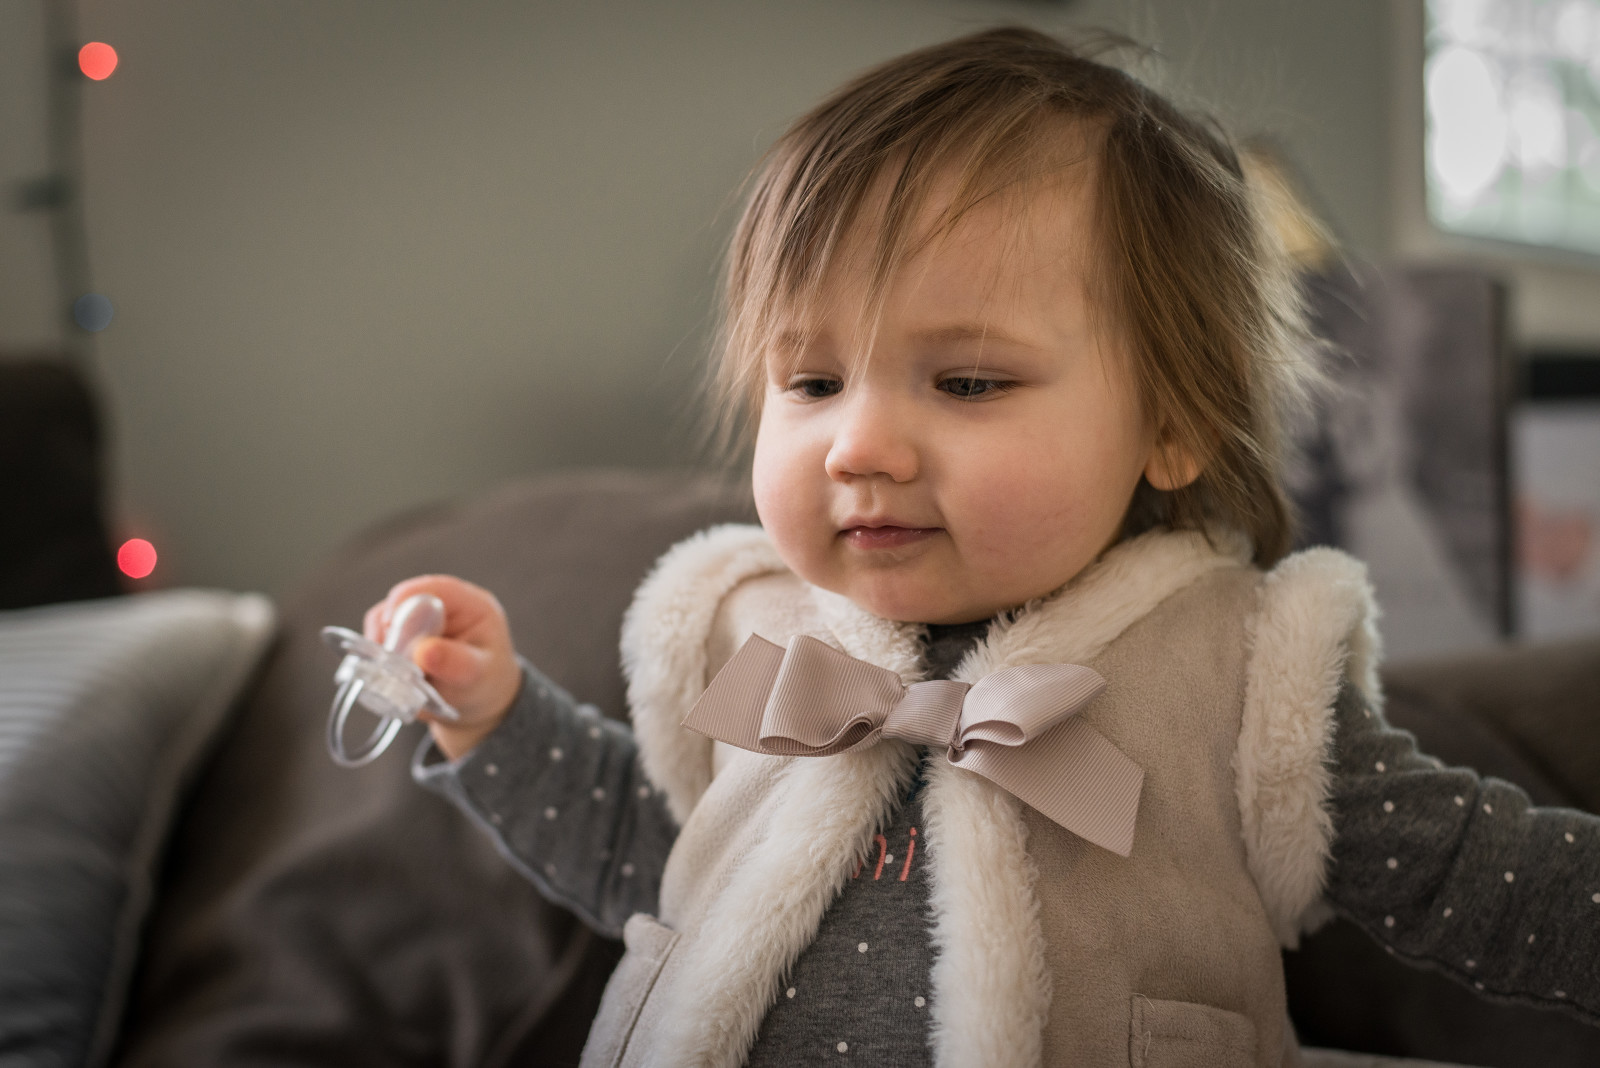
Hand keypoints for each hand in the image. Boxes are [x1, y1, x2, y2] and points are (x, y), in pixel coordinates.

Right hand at [363, 575, 520, 760]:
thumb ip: (455, 663)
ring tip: (395, 673)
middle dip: (392, 631)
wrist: (480, 702)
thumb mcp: (479, 675)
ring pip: (384, 619)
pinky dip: (378, 654)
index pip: (433, 589)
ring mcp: (420, 617)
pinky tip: (389, 673)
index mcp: (470, 604)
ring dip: (383, 645)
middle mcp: (442, 604)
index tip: (391, 629)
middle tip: (393, 662)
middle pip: (402, 601)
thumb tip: (424, 651)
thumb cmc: (487, 683)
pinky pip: (378, 637)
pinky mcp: (403, 634)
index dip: (406, 602)